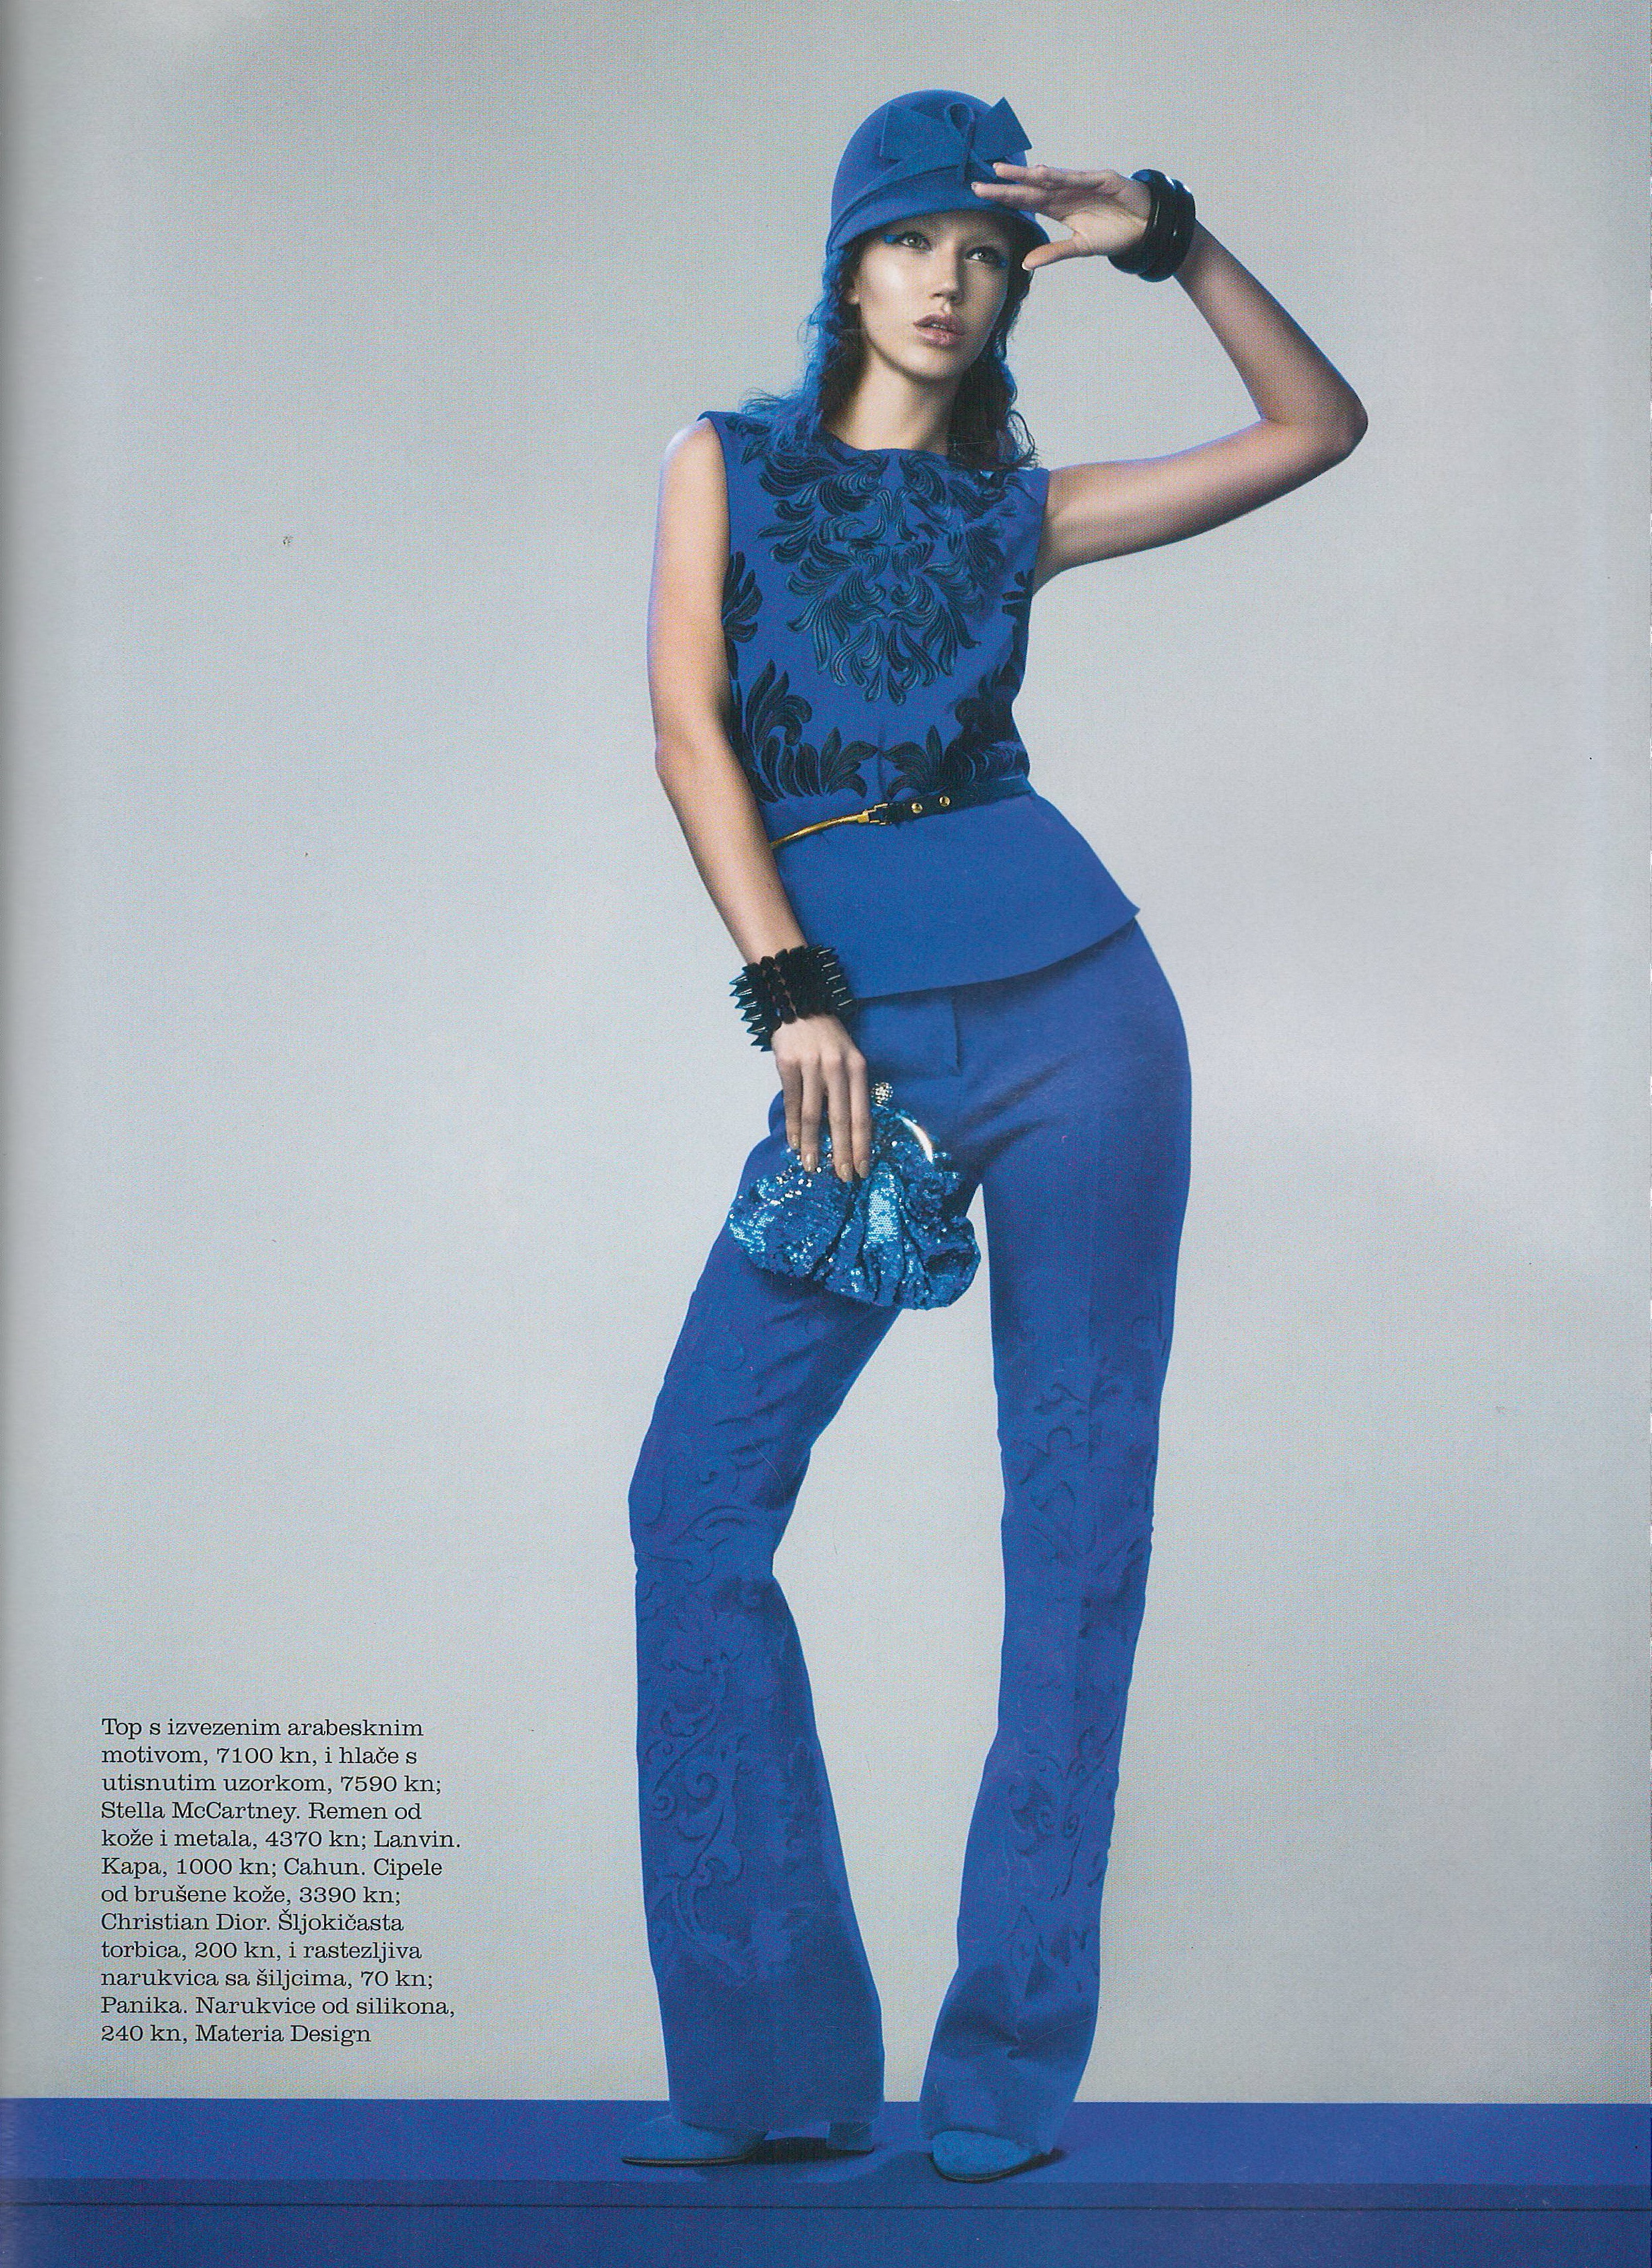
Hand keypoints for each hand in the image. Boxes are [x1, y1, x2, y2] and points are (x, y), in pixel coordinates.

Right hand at [772, 1015, 870, 1180]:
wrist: (799, 1004)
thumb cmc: (828, 1037)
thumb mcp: (848, 1057)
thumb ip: (850, 1088)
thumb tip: (850, 1130)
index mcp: (857, 1068)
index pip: (862, 1114)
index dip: (863, 1144)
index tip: (864, 1169)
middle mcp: (837, 1068)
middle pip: (840, 1118)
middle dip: (843, 1152)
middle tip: (844, 1177)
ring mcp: (811, 1066)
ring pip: (812, 1114)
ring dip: (813, 1145)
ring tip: (813, 1168)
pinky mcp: (788, 1065)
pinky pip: (791, 1102)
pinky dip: (792, 1127)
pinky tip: (794, 1145)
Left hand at [971, 161, 1153, 269]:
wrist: (1146, 227)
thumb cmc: (1114, 233)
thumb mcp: (1079, 247)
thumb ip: (1053, 253)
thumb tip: (1025, 263)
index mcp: (1058, 207)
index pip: (1025, 201)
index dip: (1004, 198)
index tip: (980, 195)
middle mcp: (1066, 192)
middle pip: (1030, 187)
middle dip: (1005, 185)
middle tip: (978, 183)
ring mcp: (1082, 184)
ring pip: (1049, 178)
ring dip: (1025, 175)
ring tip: (1002, 171)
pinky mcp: (1102, 180)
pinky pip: (1077, 178)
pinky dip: (1060, 176)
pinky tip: (1040, 173)